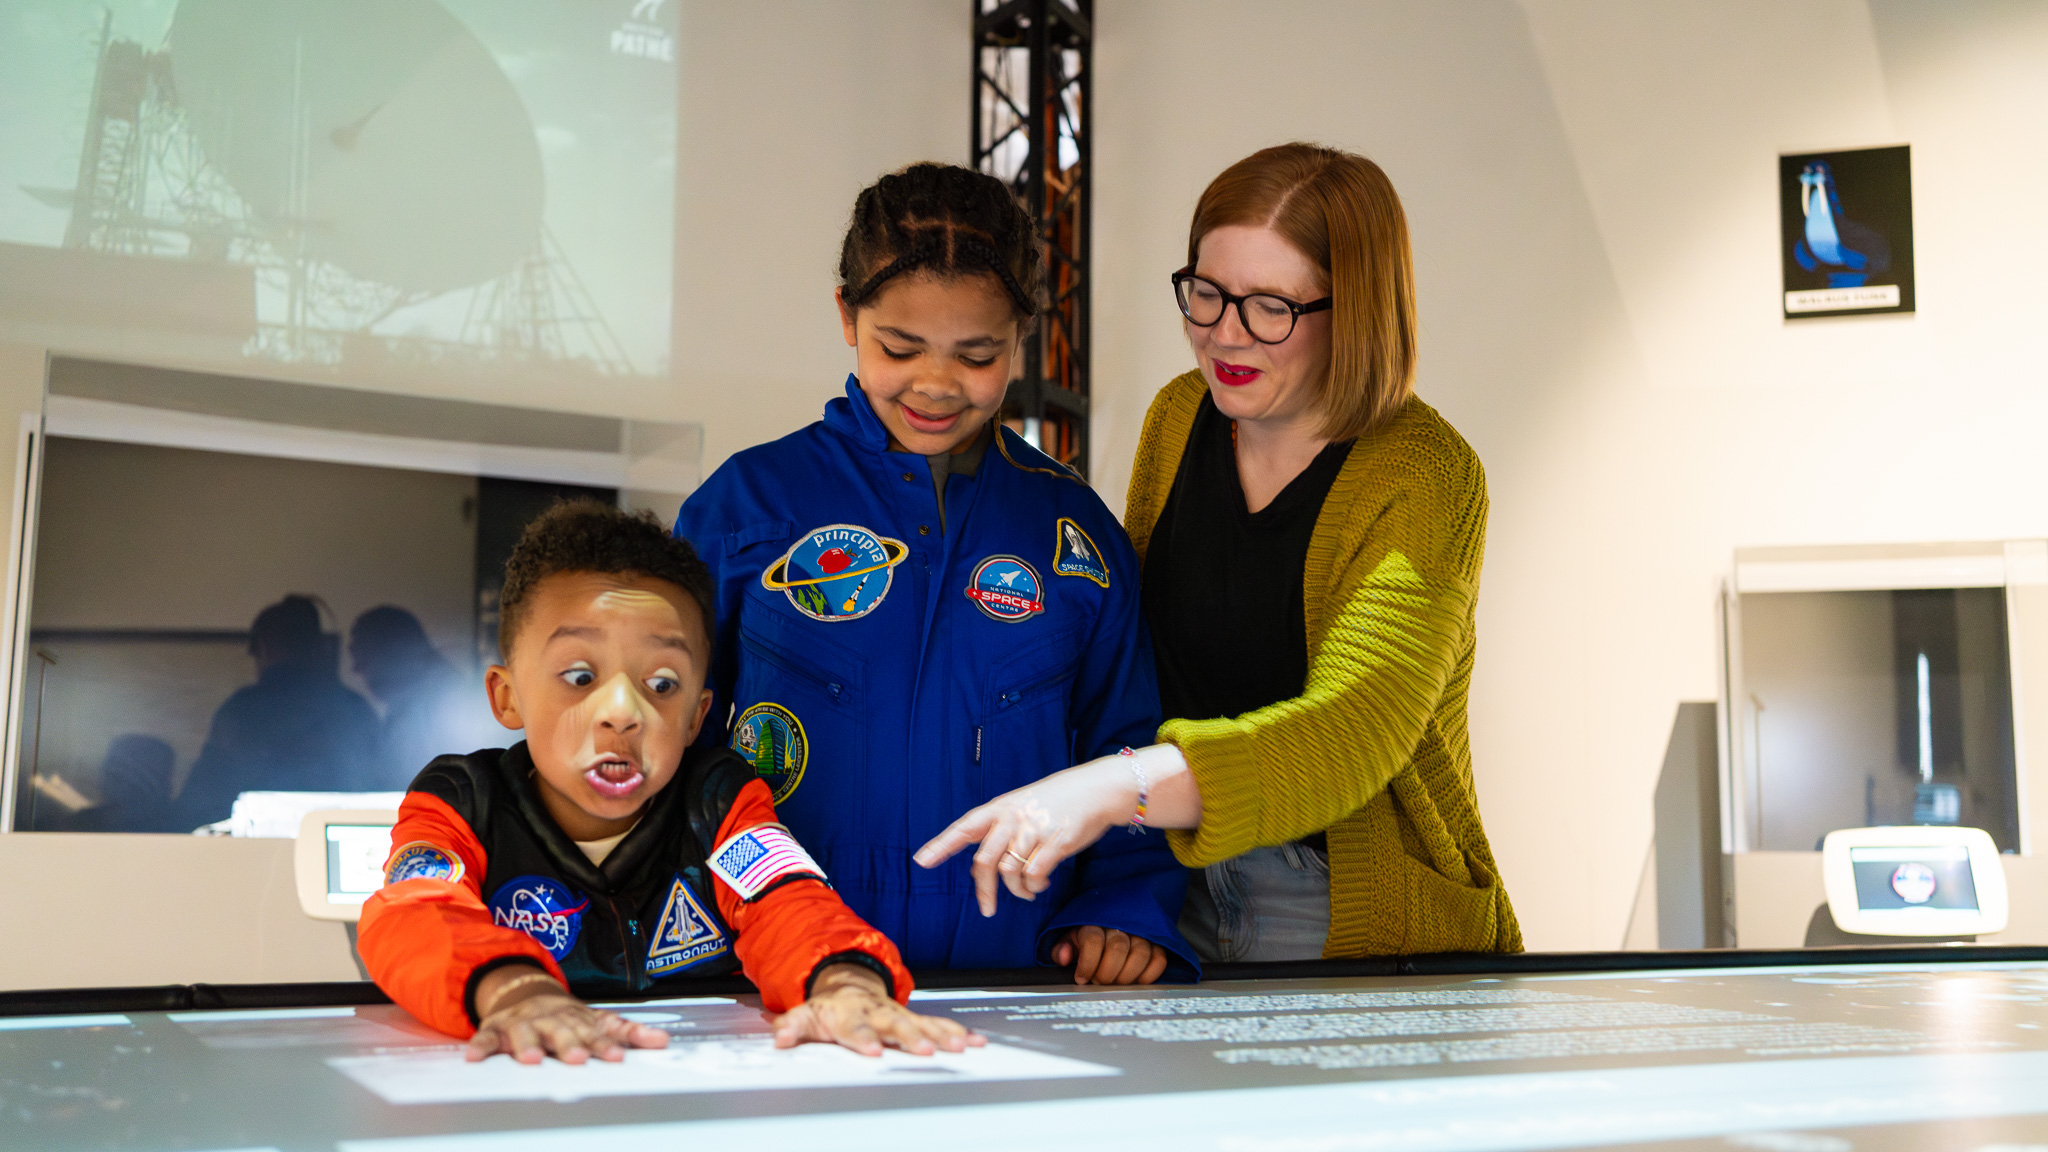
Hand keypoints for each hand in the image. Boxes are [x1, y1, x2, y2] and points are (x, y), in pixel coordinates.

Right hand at [466, 966, 668, 1064]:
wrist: (525, 992)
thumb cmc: (566, 1015)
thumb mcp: (597, 1020)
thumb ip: (628, 1032)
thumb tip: (664, 1041)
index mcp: (577, 1018)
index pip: (595, 1030)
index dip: (605, 1043)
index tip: (615, 1056)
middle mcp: (551, 1018)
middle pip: (562, 1031)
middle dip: (569, 1044)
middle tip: (577, 1058)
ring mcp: (523, 1023)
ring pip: (524, 1033)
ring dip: (526, 1044)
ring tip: (529, 1059)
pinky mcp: (496, 1029)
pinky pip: (486, 1038)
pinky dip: (480, 1046)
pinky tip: (474, 1057)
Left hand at [769, 963, 985, 1056]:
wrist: (848, 985)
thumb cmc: (828, 1007)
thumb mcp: (804, 1015)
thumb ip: (791, 1027)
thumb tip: (780, 1038)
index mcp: (850, 1014)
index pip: (855, 1027)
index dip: (863, 1038)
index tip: (871, 1049)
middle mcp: (878, 1012)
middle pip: (896, 1025)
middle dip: (910, 1036)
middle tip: (922, 1049)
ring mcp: (898, 1014)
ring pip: (922, 1023)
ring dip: (941, 1035)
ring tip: (959, 1046)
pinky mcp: (914, 1019)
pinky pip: (938, 1025)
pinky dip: (957, 1032)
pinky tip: (975, 1041)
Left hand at [916, 751, 1160, 916]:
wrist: (1097, 790)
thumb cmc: (1059, 801)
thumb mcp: (1024, 804)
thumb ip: (1002, 828)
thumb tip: (985, 864)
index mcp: (1001, 807)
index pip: (964, 827)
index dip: (942, 845)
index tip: (922, 861)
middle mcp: (1013, 817)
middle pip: (984, 861)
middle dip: (984, 891)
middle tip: (987, 909)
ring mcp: (1033, 829)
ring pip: (1009, 872)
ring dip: (1017, 890)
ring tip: (1028, 889)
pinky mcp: (1055, 842)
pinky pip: (1033, 875)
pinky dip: (1034, 886)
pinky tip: (1041, 883)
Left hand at [1053, 926, 1169, 984]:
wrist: (1110, 925)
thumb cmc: (1088, 939)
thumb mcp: (1070, 941)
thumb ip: (1062, 950)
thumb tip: (1064, 957)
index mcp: (1095, 922)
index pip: (1094, 940)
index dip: (1087, 964)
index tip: (1081, 978)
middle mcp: (1120, 925)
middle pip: (1118, 949)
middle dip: (1106, 973)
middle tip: (1099, 982)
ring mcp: (1141, 933)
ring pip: (1140, 954)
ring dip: (1126, 976)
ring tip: (1115, 983)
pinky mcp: (1157, 944)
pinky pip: (1159, 960)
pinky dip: (1147, 976)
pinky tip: (1134, 982)